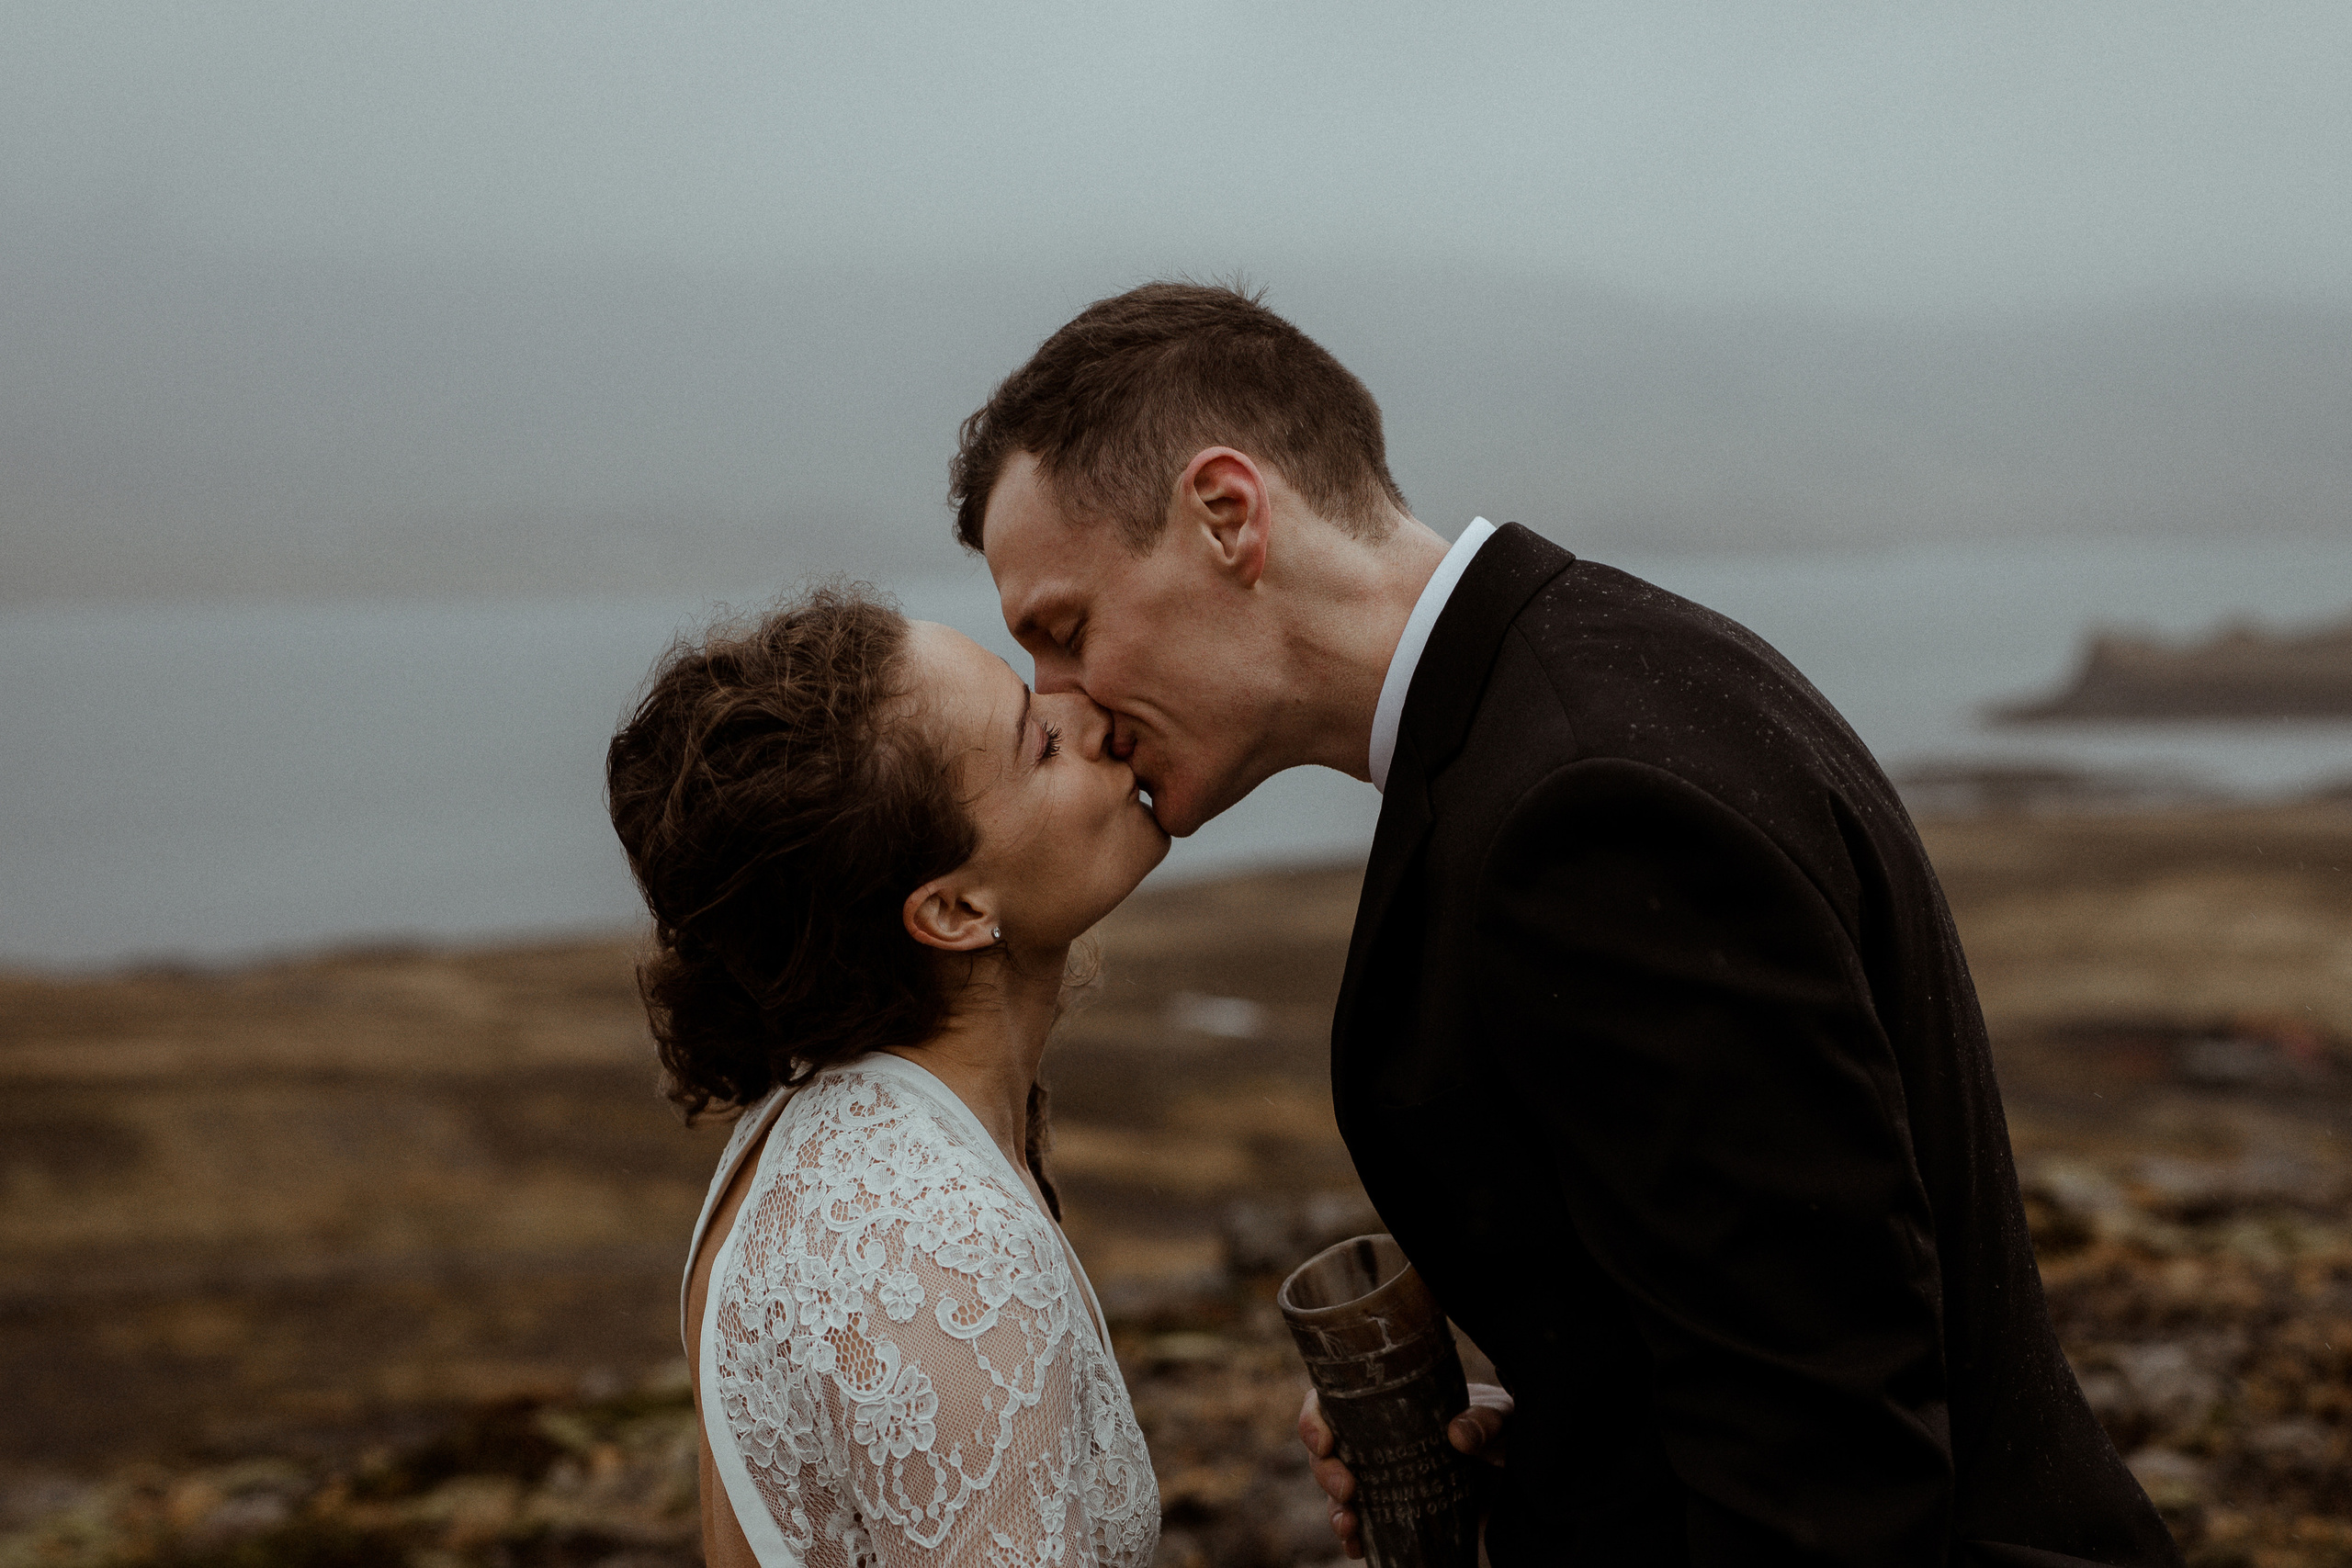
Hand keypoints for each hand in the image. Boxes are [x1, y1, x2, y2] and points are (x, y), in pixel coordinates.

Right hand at [1297, 1382, 1513, 1558]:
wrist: (1525, 1475)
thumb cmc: (1505, 1431)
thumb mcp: (1500, 1417)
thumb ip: (1485, 1420)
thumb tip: (1458, 1435)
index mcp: (1389, 1403)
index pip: (1333, 1401)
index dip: (1314, 1419)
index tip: (1324, 1441)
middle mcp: (1378, 1440)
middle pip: (1326, 1450)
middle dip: (1323, 1470)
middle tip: (1346, 1488)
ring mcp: (1385, 1479)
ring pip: (1336, 1491)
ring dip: (1334, 1509)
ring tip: (1349, 1525)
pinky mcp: (1397, 1512)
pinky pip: (1362, 1525)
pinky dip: (1353, 1536)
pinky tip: (1358, 1546)